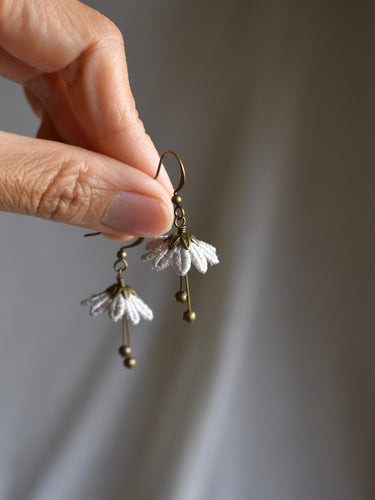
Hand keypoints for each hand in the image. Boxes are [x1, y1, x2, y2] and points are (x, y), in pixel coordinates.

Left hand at [0, 0, 172, 238]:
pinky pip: (30, 76)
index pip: (92, 46)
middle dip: (107, 143)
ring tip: (101, 196)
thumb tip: (139, 208)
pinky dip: (52, 128)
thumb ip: (50, 182)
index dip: (128, 126)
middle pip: (81, 59)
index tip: (147, 190)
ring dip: (83, 141)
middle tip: (129, 205)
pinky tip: (61, 165)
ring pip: (59, 72)